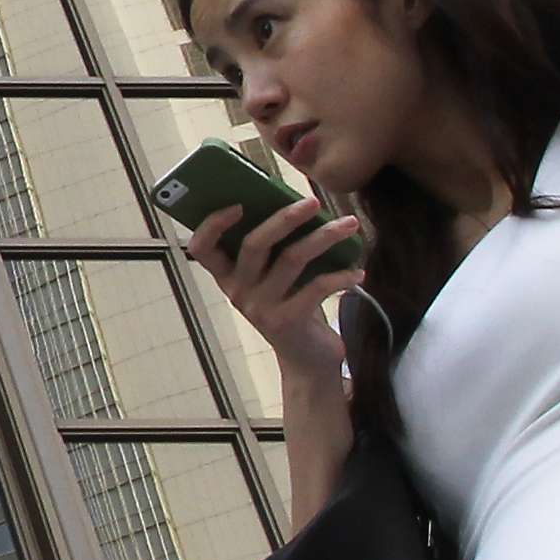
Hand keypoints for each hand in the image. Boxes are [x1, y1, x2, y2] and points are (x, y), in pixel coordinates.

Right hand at [187, 196, 365, 376]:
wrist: (307, 359)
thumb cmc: (293, 306)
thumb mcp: (275, 278)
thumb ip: (275, 250)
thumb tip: (296, 205)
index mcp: (228, 277)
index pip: (202, 249)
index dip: (212, 224)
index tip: (238, 202)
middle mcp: (238, 292)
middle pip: (255, 244)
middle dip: (285, 217)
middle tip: (313, 201)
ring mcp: (261, 308)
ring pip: (292, 258)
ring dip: (324, 237)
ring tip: (349, 225)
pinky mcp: (287, 321)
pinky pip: (317, 287)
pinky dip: (341, 276)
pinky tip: (357, 272)